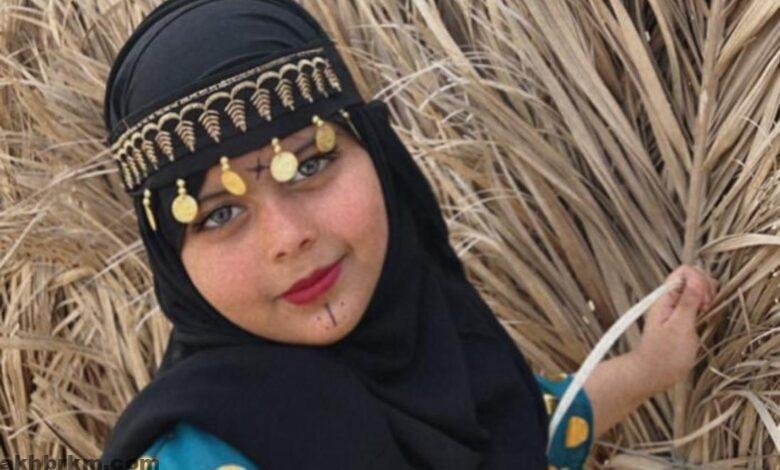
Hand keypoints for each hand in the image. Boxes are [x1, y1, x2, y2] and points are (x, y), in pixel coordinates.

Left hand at [630, 265, 717, 394]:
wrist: (651, 375)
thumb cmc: (665, 355)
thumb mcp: (680, 326)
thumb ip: (688, 301)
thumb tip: (696, 277)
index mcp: (665, 297)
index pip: (685, 271)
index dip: (700, 281)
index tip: (703, 303)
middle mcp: (668, 300)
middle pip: (692, 278)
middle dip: (706, 289)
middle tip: (705, 309)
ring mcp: (674, 309)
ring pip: (695, 291)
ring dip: (706, 299)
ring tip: (705, 315)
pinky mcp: (680, 320)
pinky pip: (695, 305)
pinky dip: (704, 308)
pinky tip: (704, 320)